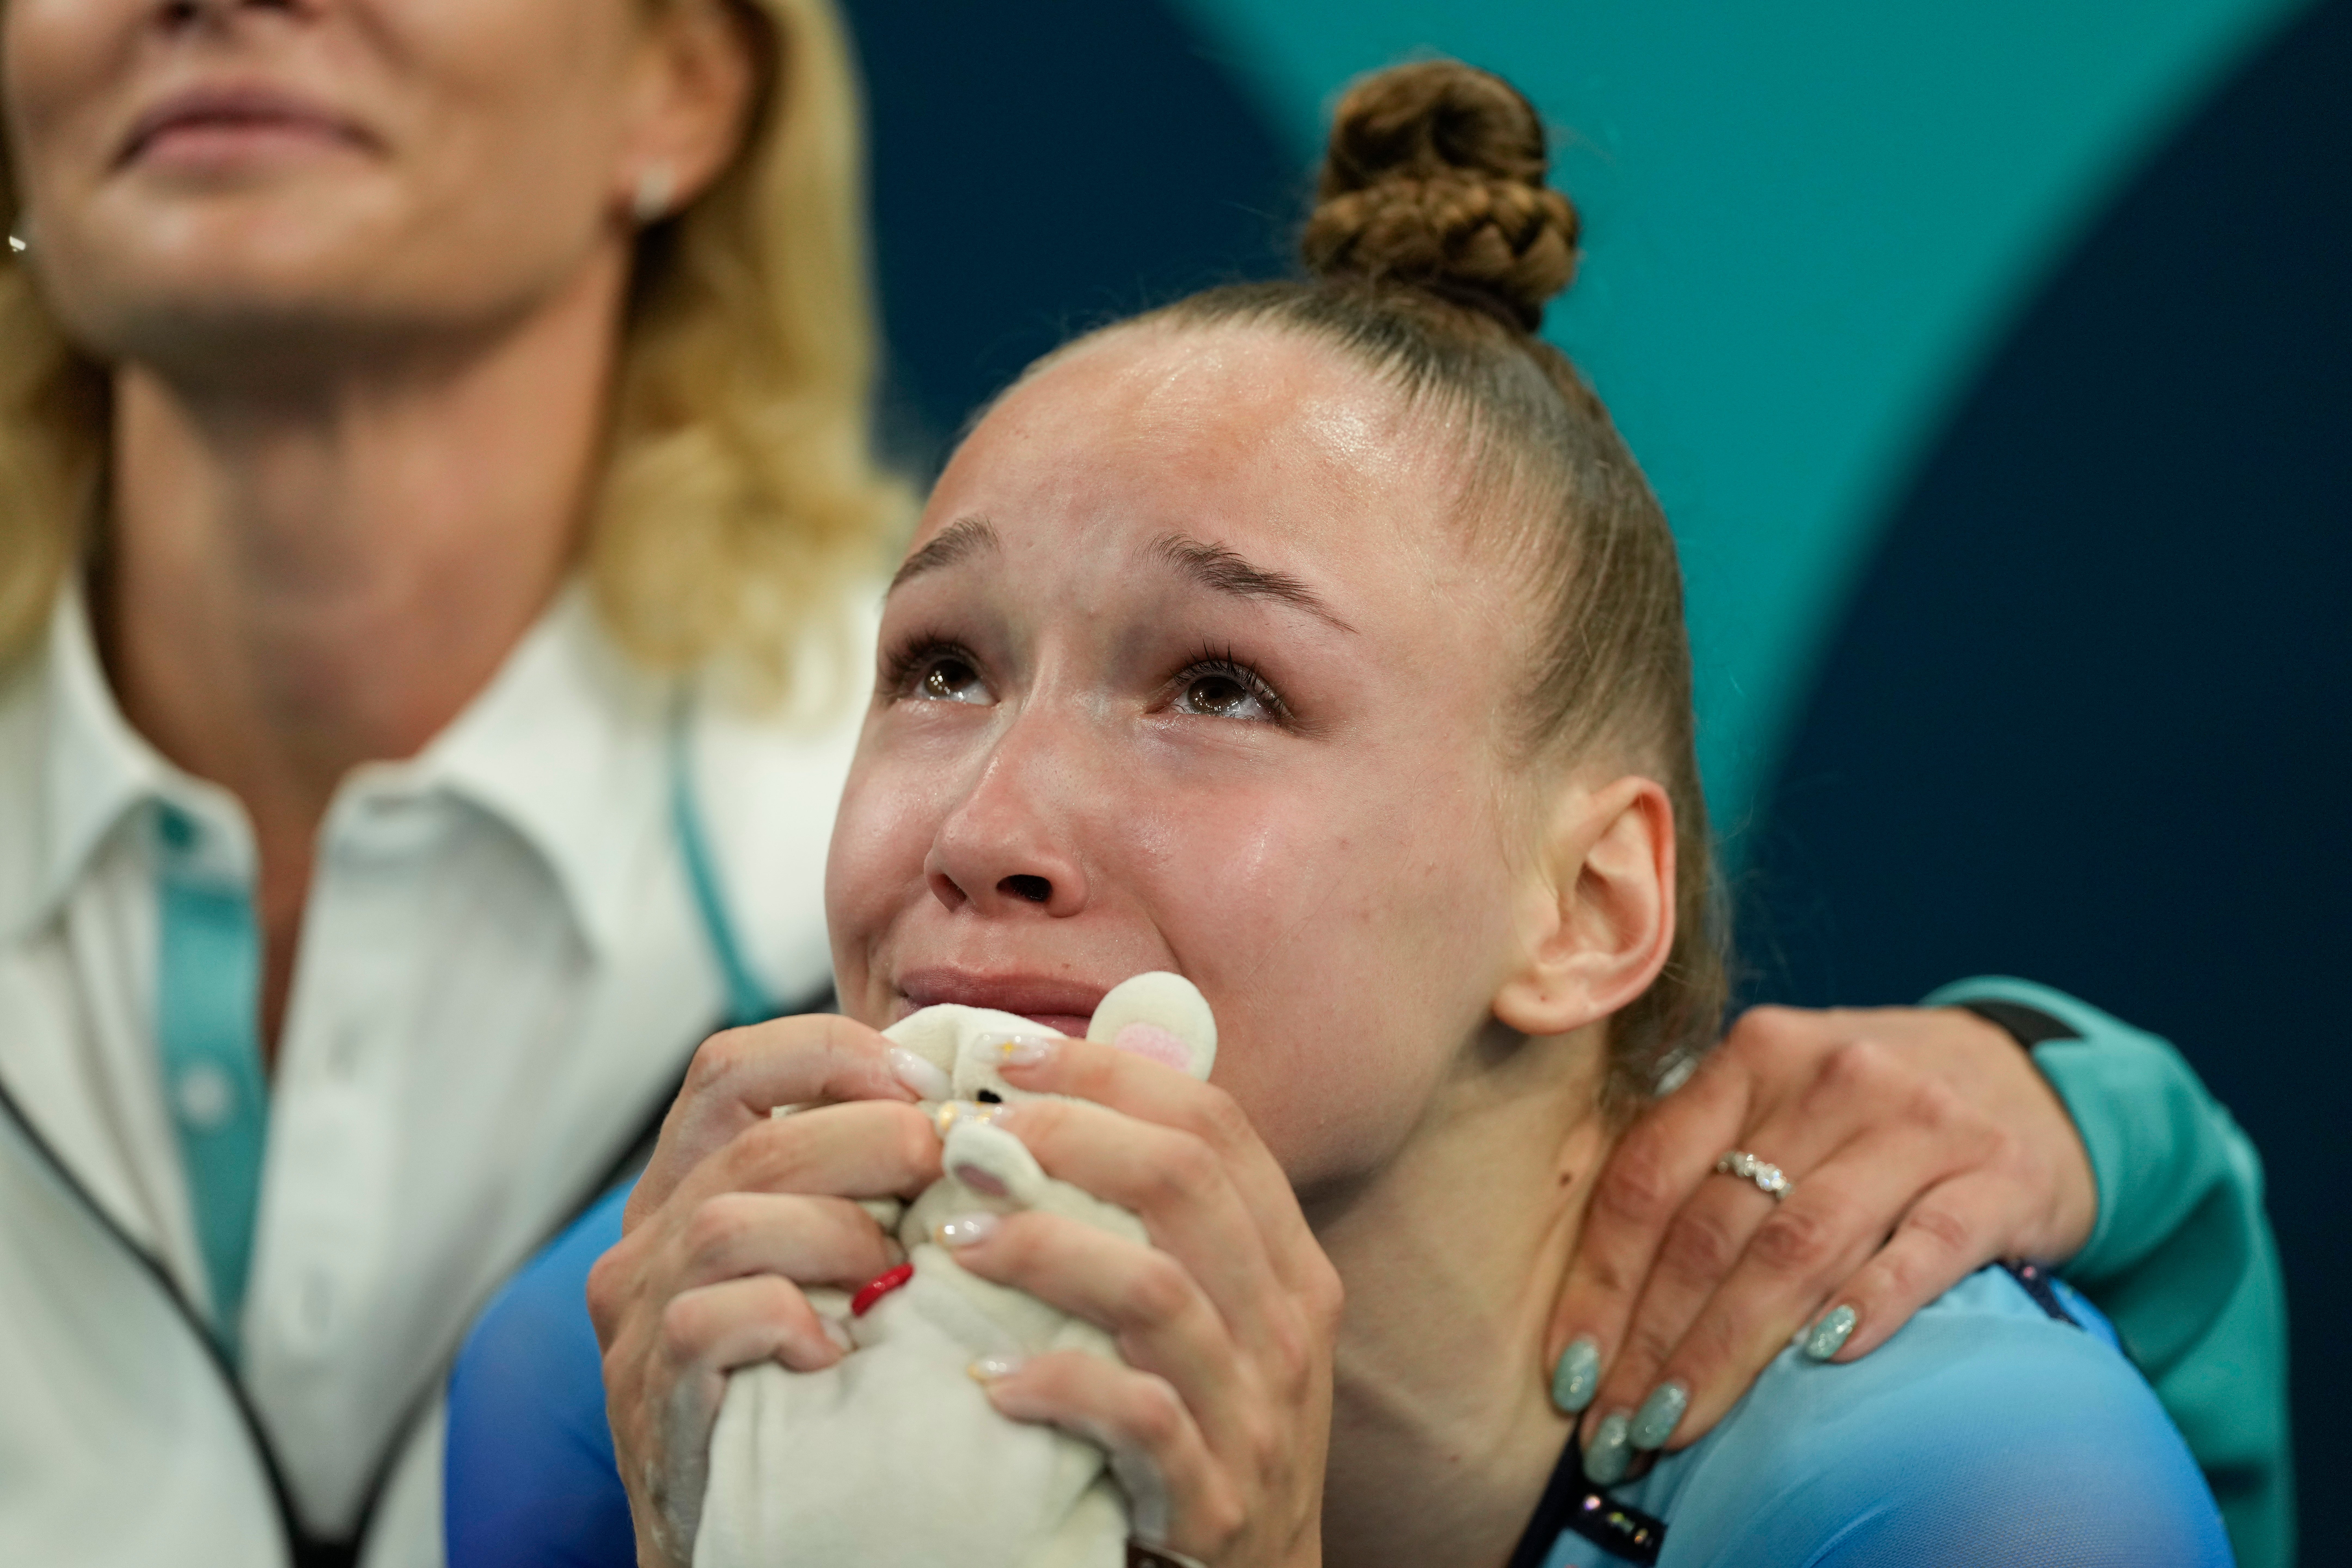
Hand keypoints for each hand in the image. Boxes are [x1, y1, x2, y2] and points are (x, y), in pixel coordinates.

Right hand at [586, 1015, 939, 1567]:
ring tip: (894, 1281)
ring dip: (841, 1238)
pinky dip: (791, 1324)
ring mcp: (638, 1318)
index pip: (730, 1066)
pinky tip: (839, 1357)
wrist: (743, 1535)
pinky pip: (717, 1318)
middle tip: (949, 1173)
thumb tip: (964, 1109)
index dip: (830, 1054)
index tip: (923, 1083)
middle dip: (874, 1142)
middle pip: (759, 1142)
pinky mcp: (649, 1391)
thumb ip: (858, 1184)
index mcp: (684, 1189)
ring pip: (732, 1221)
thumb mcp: (823, 1261)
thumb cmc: (806, 1381)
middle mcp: (645, 1241)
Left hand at [939, 1034, 1343, 1567]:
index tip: (1007, 1054)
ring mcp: (1256, 1413)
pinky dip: (1056, 1385)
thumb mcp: (1208, 1315)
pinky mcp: (1212, 1498)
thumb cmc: (1200, 1428)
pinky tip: (986, 1378)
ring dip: (1043, 1249)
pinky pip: (1136, 1417)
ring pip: (1156, 1289)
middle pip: (1183, 1183)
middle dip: (1066, 1139)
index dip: (1110, 1075)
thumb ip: (1157, 1222)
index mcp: (1289, 1263)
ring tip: (953, 1239)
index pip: (1214, 1125)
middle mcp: (1286, 1325)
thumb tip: (1057, 1102)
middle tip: (965, 1139)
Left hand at [1545, 1005, 2095, 1469]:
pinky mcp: (1999, 1177)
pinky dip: (1869, 1303)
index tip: (1568, 1375)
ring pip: (1798, 1246)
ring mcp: (1921, 1124)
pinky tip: (1823, 1359)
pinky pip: (1924, 1248)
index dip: (1600, 1283)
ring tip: (1683, 1422)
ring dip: (1731, 1347)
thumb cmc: (1869, 1112)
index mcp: (1753, 1056)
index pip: (1647, 1178)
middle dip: (1654, 1340)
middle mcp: (1831, 1077)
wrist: (2028, 1078)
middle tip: (1619, 1426)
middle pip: (1714, 1226)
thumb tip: (1600, 1303)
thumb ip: (1697, 1166)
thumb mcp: (1777, 1104)